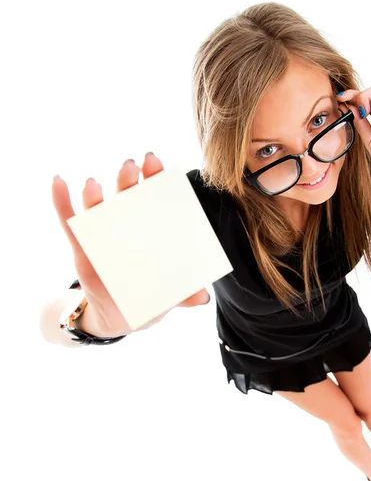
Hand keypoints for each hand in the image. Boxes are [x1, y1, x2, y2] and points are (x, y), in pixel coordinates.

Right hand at [52, 153, 209, 335]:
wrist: (120, 316)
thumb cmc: (149, 295)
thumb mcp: (169, 296)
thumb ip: (185, 295)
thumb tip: (202, 298)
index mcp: (151, 229)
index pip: (155, 197)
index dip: (156, 178)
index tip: (157, 164)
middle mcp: (126, 225)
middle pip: (127, 195)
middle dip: (128, 179)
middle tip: (131, 166)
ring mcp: (103, 235)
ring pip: (98, 208)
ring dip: (95, 194)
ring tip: (93, 184)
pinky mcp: (82, 250)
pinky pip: (70, 223)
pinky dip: (62, 202)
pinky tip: (59, 182)